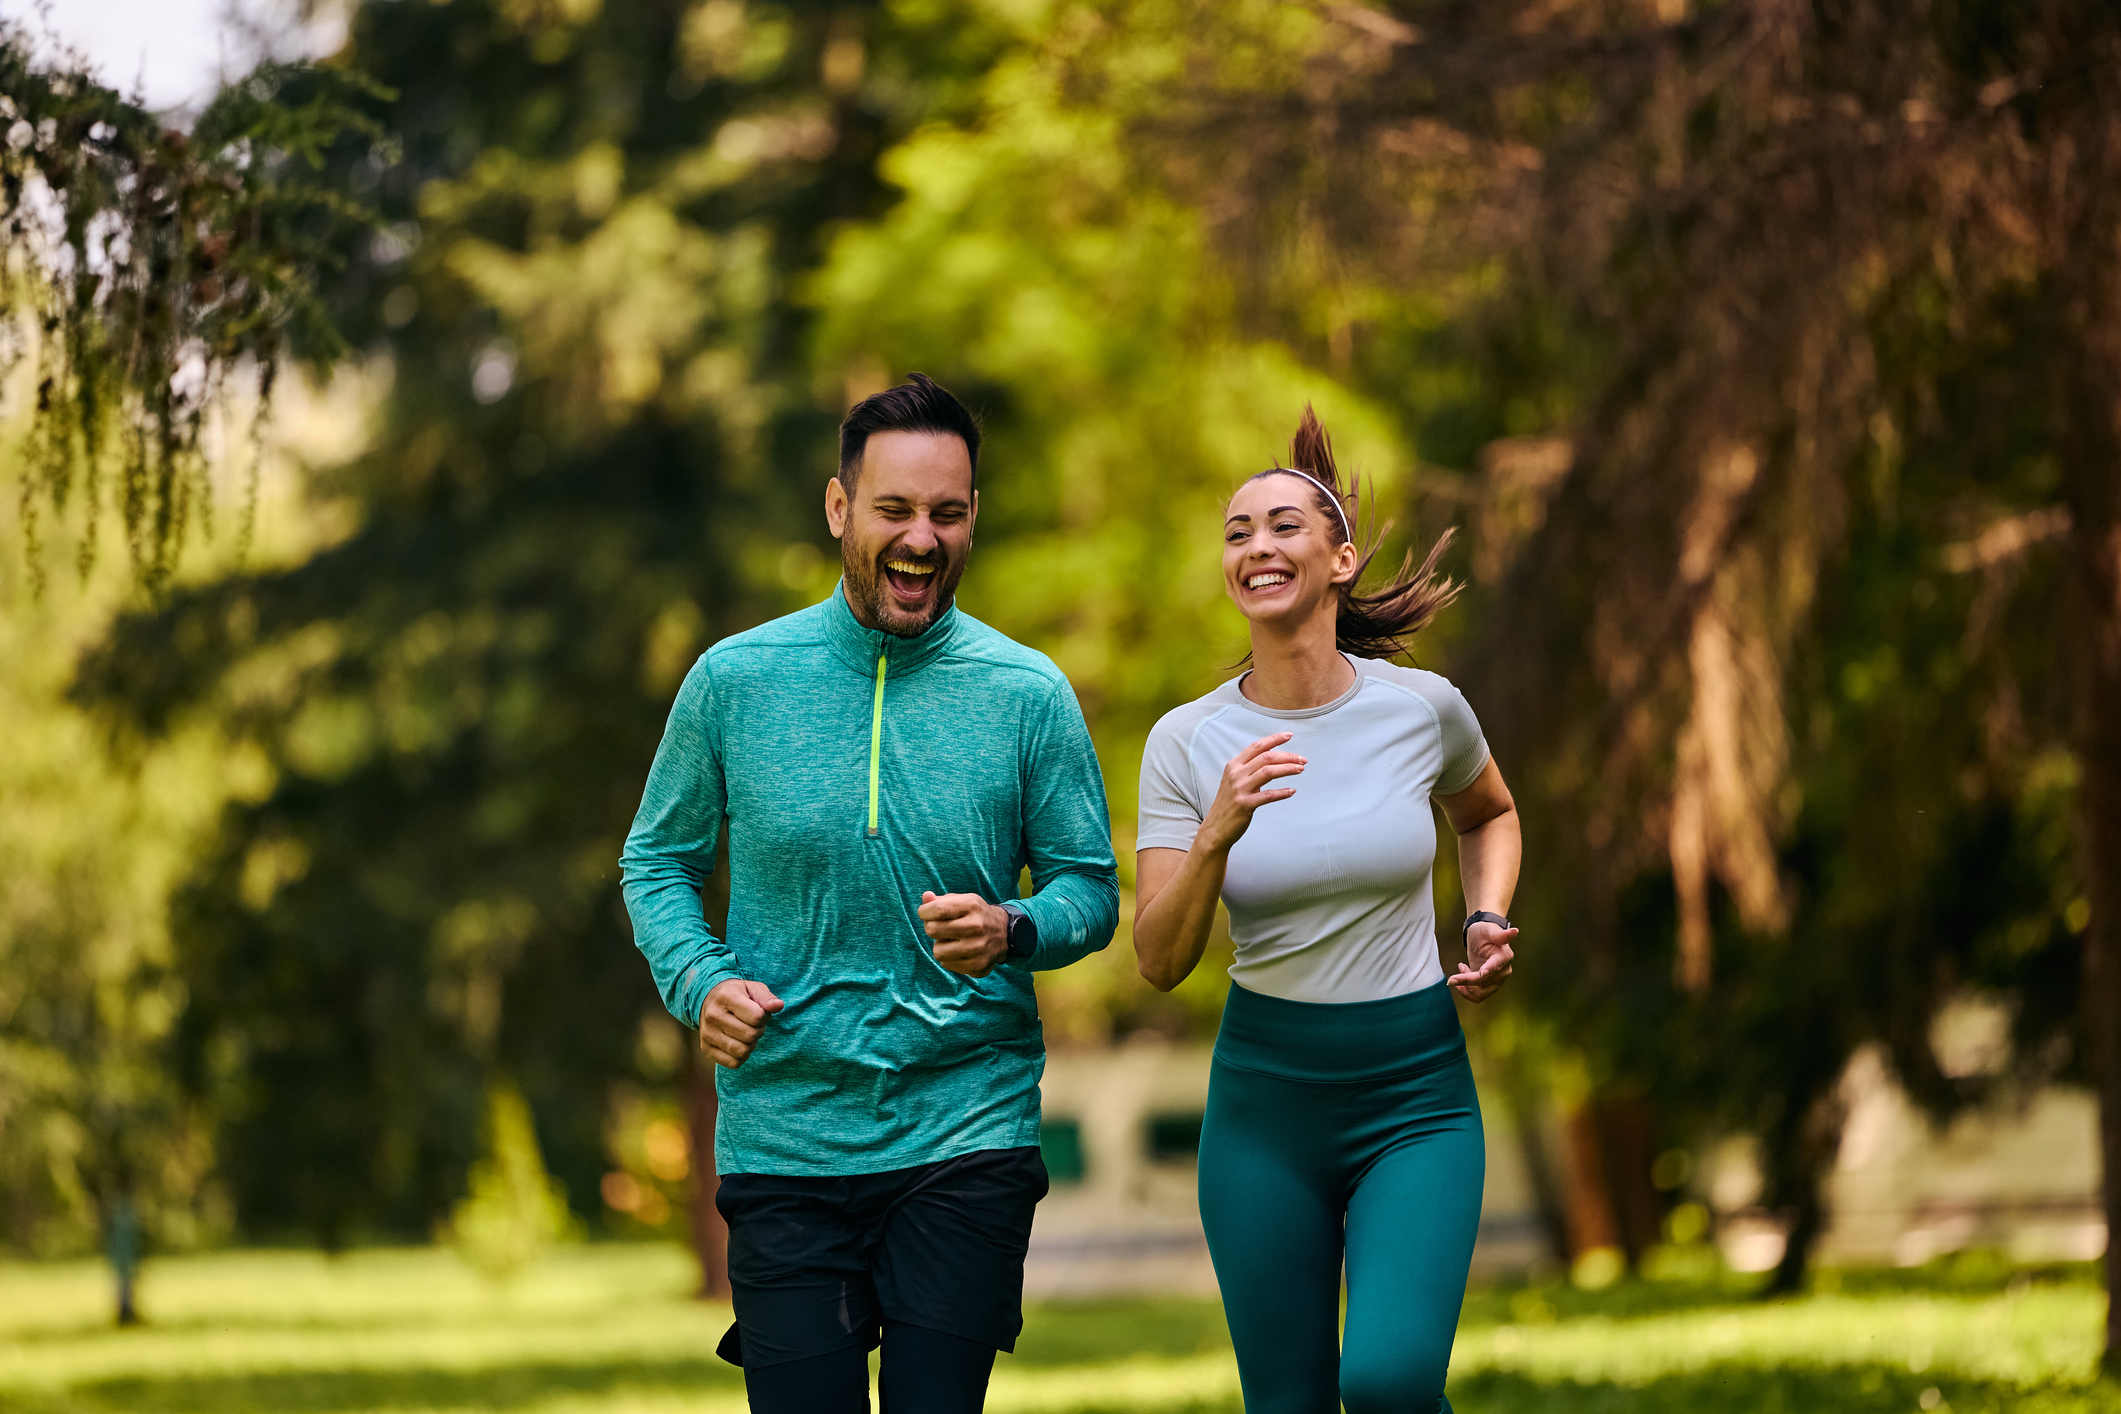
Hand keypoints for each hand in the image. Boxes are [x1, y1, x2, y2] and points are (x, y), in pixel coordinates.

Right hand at [698, 978, 784, 1067]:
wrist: (708, 1000)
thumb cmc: (736, 994)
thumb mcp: (752, 988)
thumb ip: (766, 997)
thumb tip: (779, 1006)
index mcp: (725, 997)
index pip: (756, 1017)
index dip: (765, 1017)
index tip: (761, 1013)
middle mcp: (713, 1016)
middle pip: (750, 1035)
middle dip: (759, 1030)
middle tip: (754, 1024)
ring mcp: (707, 1034)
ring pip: (742, 1051)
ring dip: (751, 1044)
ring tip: (747, 1033)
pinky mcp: (706, 1049)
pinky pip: (733, 1063)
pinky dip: (742, 1056)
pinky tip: (739, 1043)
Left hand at [921, 891, 1008, 977]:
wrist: (1005, 933)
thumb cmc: (976, 915)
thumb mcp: (963, 901)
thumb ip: (941, 900)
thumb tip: (926, 897)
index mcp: (972, 906)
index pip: (937, 909)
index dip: (924, 912)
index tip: (925, 913)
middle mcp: (977, 926)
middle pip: (933, 930)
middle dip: (931, 928)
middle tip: (941, 928)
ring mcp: (978, 948)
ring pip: (938, 951)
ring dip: (940, 946)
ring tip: (951, 941)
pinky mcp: (978, 966)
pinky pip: (947, 964)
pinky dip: (949, 958)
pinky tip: (960, 951)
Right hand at [1197, 733, 1306, 853]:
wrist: (1215, 828)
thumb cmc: (1228, 804)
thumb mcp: (1234, 781)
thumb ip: (1248, 769)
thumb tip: (1271, 759)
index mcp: (1234, 765)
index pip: (1257, 746)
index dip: (1274, 739)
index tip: (1289, 735)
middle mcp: (1236, 774)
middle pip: (1266, 757)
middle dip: (1287, 756)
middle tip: (1302, 759)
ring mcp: (1240, 789)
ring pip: (1268, 772)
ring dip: (1287, 769)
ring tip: (1300, 769)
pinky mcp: (1245, 804)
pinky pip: (1268, 795)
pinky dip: (1282, 792)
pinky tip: (1292, 791)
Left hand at [1448, 919, 1517, 1001]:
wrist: (1482, 938)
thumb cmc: (1486, 931)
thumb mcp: (1489, 930)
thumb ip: (1500, 935)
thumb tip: (1515, 931)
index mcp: (1505, 956)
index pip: (1496, 965)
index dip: (1489, 969)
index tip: (1481, 973)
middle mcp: (1503, 971)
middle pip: (1485, 981)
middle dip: (1467, 980)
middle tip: (1451, 978)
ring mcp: (1497, 980)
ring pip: (1482, 993)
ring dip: (1466, 988)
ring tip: (1456, 976)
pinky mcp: (1488, 986)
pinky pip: (1478, 996)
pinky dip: (1467, 993)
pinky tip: (1459, 982)